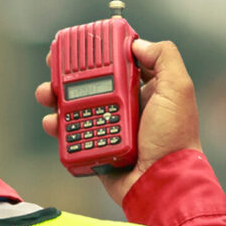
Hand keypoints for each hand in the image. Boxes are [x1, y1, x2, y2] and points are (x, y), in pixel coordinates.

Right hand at [38, 36, 198, 207]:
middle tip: (51, 66)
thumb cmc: (173, 139)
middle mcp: (123, 106)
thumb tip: (137, 43)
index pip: (116, 63)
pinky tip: (53, 122)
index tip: (78, 43)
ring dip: (55, 97)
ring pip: (73, 106)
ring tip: (47, 96)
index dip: (96, 52)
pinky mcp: (94, 146)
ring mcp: (106, 126)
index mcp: (143, 90)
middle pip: (88, 82)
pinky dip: (57, 125)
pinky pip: (70, 132)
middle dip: (66, 72)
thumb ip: (164, 59)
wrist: (161, 182)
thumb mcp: (178, 90)